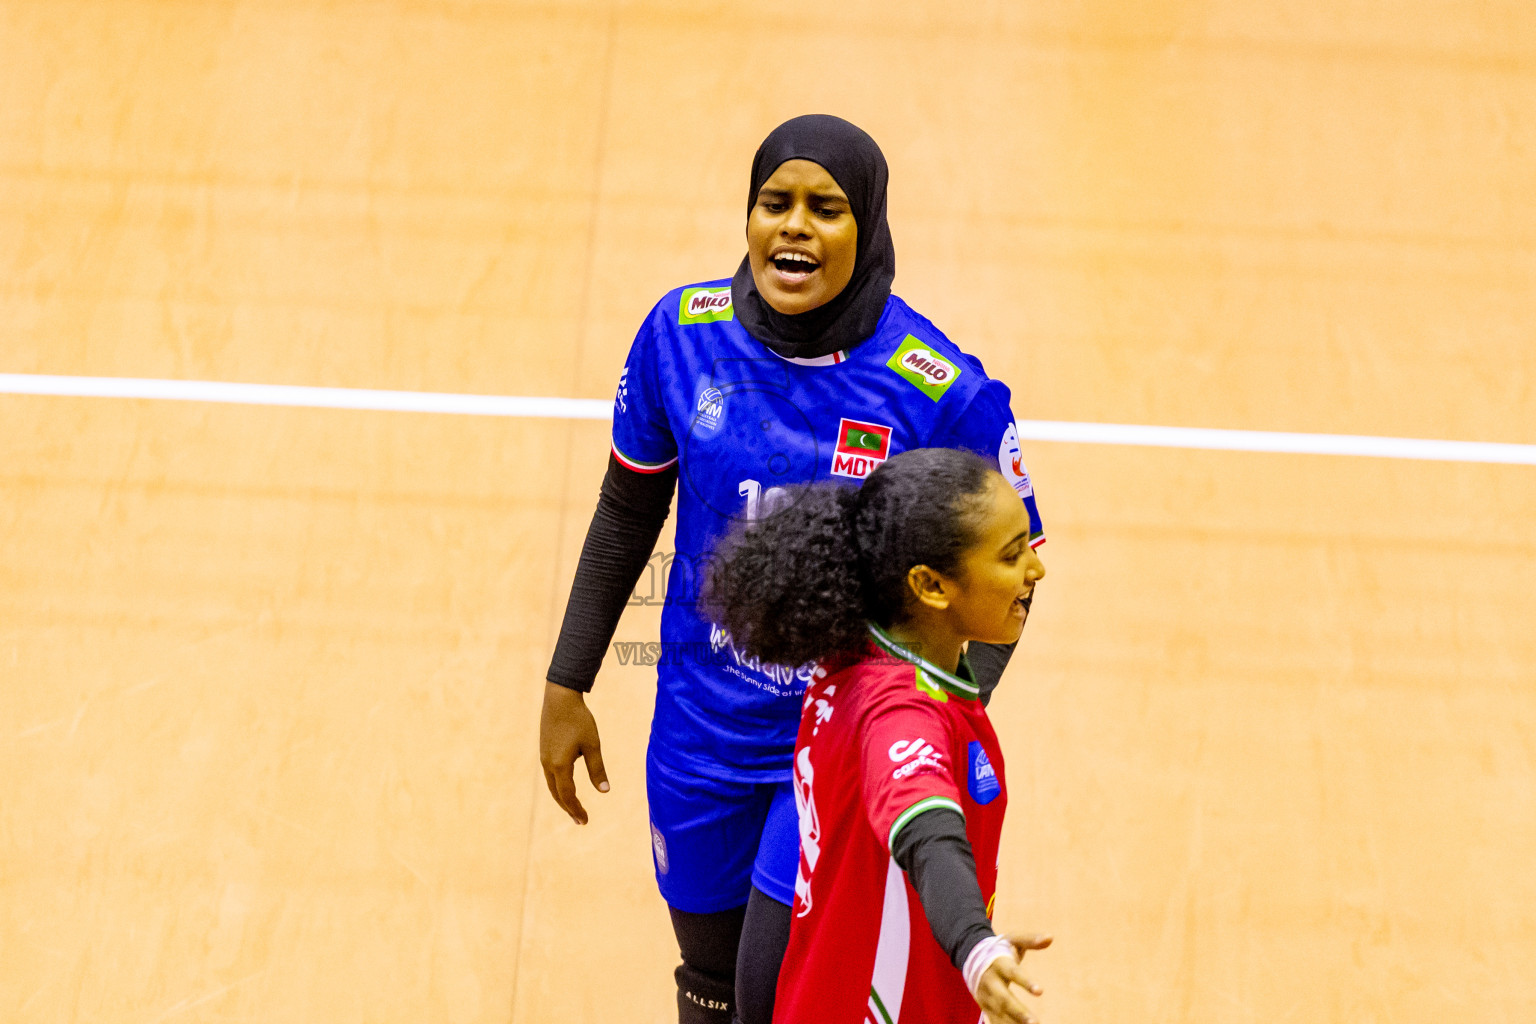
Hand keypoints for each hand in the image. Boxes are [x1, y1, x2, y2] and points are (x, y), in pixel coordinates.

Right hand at [539, 682, 608, 824]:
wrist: (560, 698)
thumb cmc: (579, 720)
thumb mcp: (592, 745)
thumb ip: (597, 769)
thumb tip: (605, 791)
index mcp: (560, 765)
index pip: (567, 795)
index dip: (576, 809)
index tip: (586, 821)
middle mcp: (548, 764)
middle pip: (557, 794)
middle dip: (569, 808)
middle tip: (581, 821)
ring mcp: (544, 757)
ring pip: (552, 785)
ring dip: (563, 798)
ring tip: (574, 807)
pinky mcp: (545, 750)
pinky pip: (550, 775)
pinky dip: (559, 786)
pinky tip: (567, 785)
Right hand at [975, 933, 1051, 1023]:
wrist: (972, 957)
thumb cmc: (1000, 949)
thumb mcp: (1013, 940)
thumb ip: (1030, 940)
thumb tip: (1050, 937)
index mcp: (998, 963)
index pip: (1012, 973)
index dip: (1025, 981)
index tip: (1040, 991)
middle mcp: (990, 982)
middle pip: (1003, 999)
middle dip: (1018, 1012)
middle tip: (1035, 1022)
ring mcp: (986, 996)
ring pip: (999, 1013)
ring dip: (1014, 1022)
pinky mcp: (985, 1007)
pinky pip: (995, 1021)